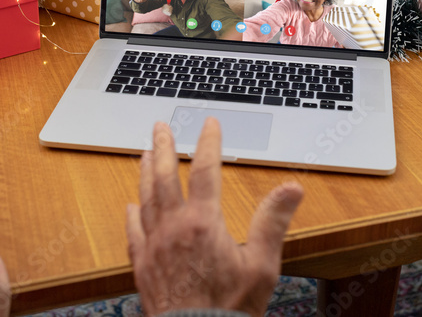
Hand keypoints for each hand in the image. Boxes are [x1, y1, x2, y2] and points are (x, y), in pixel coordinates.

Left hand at [126, 119, 303, 316]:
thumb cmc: (230, 309)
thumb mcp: (262, 265)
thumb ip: (274, 222)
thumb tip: (291, 188)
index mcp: (203, 222)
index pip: (205, 170)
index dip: (208, 143)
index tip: (209, 123)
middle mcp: (173, 227)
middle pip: (164, 176)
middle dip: (163, 147)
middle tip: (161, 126)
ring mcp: (154, 246)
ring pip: (145, 198)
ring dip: (145, 172)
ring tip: (144, 153)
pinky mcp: (143, 266)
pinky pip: (133, 233)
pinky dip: (131, 215)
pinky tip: (130, 206)